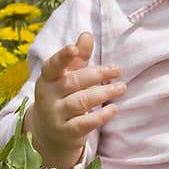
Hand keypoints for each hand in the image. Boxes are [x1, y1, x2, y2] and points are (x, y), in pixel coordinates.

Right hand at [23, 32, 125, 168]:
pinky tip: (114, 109)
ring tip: (121, 87)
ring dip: (103, 93)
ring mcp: (56, 116)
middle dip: (97, 74)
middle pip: (74, 82)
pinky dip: (100, 116)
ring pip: (80, 102)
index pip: (52, 66)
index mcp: (47, 79)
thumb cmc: (62, 97)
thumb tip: (87, 34)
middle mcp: (48, 97)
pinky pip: (84, 124)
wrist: (48, 133)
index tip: (73, 48)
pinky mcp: (66, 133)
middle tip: (118, 70)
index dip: (62, 57)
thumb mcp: (67, 76)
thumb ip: (78, 57)